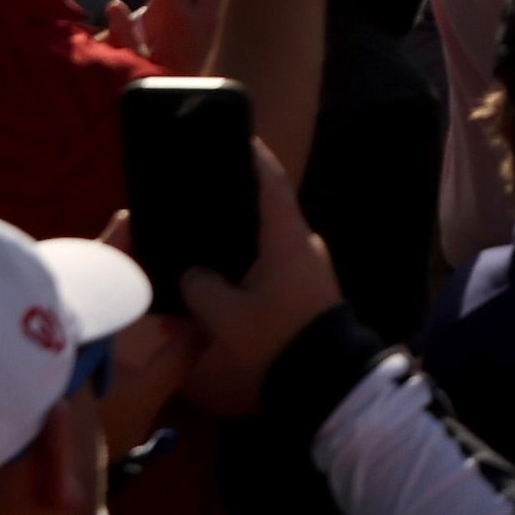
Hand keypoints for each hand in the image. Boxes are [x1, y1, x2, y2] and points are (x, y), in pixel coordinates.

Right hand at [155, 140, 343, 412]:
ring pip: (270, 235)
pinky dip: (248, 254)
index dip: (253, 157)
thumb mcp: (225, 314)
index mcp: (288, 237)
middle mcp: (303, 243)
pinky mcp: (305, 286)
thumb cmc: (276, 336)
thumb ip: (200, 286)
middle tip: (202, 186)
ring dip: (242, 230)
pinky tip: (221, 263)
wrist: (324, 378)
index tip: (235, 135)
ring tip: (204, 224)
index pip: (271, 183)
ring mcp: (308, 265)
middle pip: (268, 206)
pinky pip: (272, 258)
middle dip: (238, 196)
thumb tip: (190, 271)